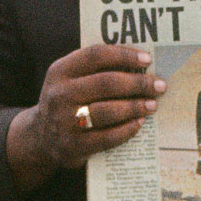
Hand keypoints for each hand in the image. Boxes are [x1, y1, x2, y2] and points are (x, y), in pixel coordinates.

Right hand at [7, 44, 162, 189]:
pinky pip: (106, 137)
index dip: (124, 55)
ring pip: (107, 111)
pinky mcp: (73, 146)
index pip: (95, 55)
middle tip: (158, 86)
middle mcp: (59, 95)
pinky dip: (127, 130)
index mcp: (60, 71)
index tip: (147, 60)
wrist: (41, 136)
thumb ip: (96, 69)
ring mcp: (64, 122)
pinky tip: (139, 123)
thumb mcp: (70, 79)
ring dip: (135, 107)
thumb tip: (141, 64)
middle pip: (106, 83)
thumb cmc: (68, 101)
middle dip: (137, 83)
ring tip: (152, 105)